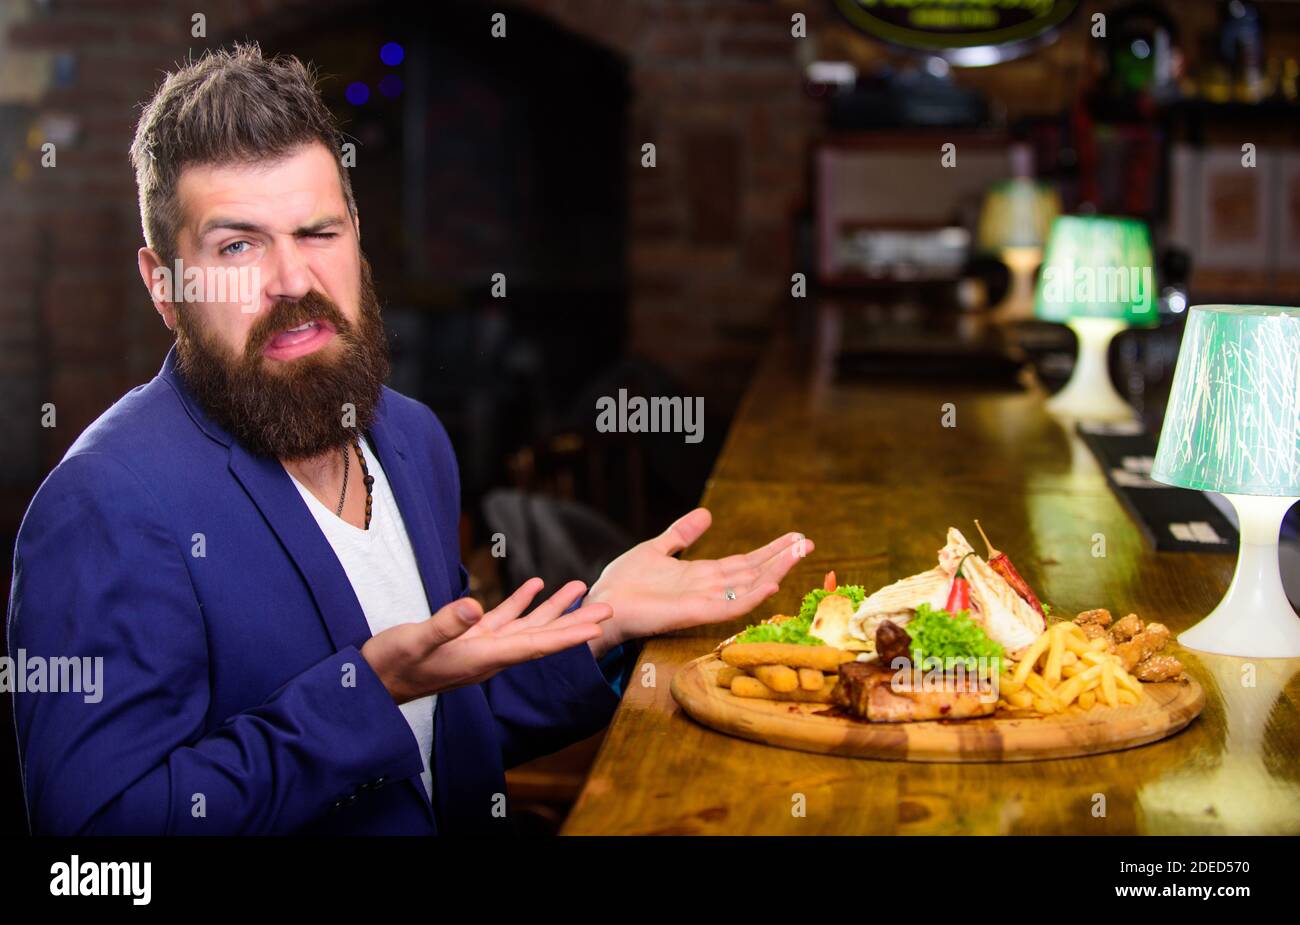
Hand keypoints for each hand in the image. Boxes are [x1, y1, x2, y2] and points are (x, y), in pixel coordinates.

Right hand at [361, 578, 610, 703]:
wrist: (372, 684)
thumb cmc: (391, 666)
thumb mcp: (414, 641)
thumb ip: (444, 624)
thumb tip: (474, 605)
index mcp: (483, 658)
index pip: (535, 645)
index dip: (568, 636)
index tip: (598, 628)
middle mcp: (489, 656)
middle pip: (542, 638)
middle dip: (576, 622)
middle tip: (609, 608)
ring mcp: (480, 647)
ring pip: (527, 626)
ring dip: (554, 608)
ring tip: (579, 586)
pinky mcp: (468, 639)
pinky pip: (503, 619)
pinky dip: (521, 602)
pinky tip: (534, 585)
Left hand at [584, 507, 813, 656]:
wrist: (602, 606)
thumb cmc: (624, 584)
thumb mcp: (656, 549)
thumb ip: (681, 534)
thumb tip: (706, 513)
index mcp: (702, 575)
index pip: (745, 562)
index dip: (770, 550)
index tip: (795, 537)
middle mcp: (709, 589)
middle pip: (754, 572)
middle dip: (781, 558)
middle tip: (809, 543)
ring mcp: (704, 602)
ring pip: (749, 586)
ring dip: (775, 571)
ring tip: (799, 554)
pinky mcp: (694, 614)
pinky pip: (729, 606)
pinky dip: (752, 597)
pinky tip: (772, 585)